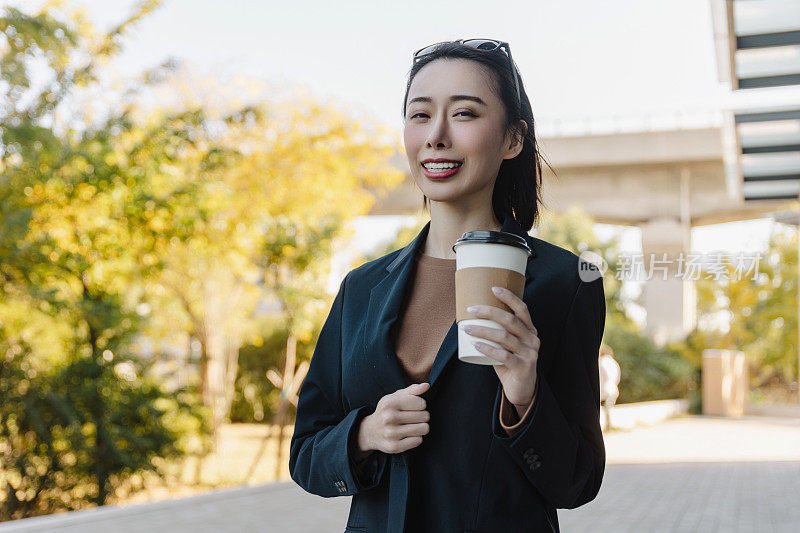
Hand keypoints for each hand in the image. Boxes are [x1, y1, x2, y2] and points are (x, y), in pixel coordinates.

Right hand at [355, 382, 429, 455]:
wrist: (370, 431)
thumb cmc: (387, 411)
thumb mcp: (395, 397)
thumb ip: (412, 390)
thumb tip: (427, 385)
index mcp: (390, 403)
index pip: (421, 403)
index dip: (421, 405)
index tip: (414, 407)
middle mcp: (389, 417)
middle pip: (424, 416)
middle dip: (422, 416)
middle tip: (414, 418)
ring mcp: (391, 433)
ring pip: (423, 428)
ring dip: (421, 427)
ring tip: (413, 425)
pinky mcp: (394, 446)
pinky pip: (418, 440)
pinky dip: (416, 437)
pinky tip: (408, 435)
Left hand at [460, 286, 538, 406]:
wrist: (521, 389)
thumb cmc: (510, 363)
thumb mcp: (507, 345)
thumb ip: (497, 332)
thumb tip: (471, 317)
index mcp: (530, 330)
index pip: (522, 309)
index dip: (509, 297)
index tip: (493, 288)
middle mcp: (533, 339)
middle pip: (510, 320)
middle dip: (489, 312)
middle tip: (471, 310)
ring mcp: (530, 353)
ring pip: (504, 337)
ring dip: (483, 330)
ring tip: (467, 328)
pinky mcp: (523, 367)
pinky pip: (503, 356)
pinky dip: (488, 349)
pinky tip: (475, 344)